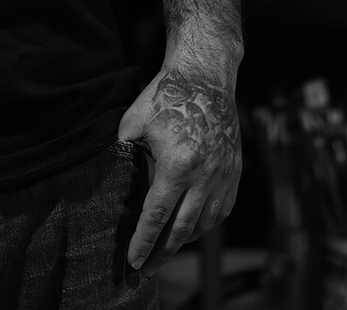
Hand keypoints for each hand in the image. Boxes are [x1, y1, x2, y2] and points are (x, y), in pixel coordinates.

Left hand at [116, 58, 241, 275]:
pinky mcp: (233, 170)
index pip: (157, 216)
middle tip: (147, 270)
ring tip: (167, 248)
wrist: (205, 76)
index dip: (143, 242)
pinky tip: (193, 227)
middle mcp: (204, 175)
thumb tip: (112, 180)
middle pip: (182, 229)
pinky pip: (222, 209)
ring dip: (185, 240)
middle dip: (162, 253)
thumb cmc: (166, 96)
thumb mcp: (133, 123)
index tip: (133, 262)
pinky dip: (207, 223)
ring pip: (205, 223)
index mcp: (177, 166)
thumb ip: (123, 154)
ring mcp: (223, 174)